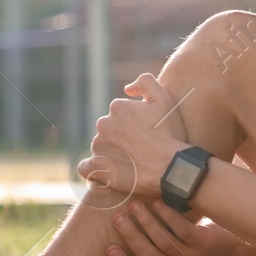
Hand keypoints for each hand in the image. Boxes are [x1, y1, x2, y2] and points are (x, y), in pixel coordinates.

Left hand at [77, 73, 193, 198]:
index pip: (119, 115)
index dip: (132, 125)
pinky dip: (93, 170)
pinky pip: (85, 167)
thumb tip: (126, 88)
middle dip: (120, 138)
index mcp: (117, 107)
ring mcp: (98, 146)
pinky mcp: (96, 167)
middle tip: (138, 150)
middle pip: (109, 130)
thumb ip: (145, 82)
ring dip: (111, 154)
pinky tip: (105, 173)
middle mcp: (103, 124)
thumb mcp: (164, 99)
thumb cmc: (169, 135)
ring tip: (131, 164)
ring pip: (100, 148)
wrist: (170, 167)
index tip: (143, 135)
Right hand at [106, 199, 233, 255]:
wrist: (221, 242)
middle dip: (131, 236)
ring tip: (134, 205)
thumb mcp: (160, 242)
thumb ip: (140, 237)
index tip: (108, 248)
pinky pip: (183, 231)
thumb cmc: (180, 237)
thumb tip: (108, 215)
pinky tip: (158, 201)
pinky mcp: (202, 245)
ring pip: (165, 243)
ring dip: (147, 222)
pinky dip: (168, 216)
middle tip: (117, 217)